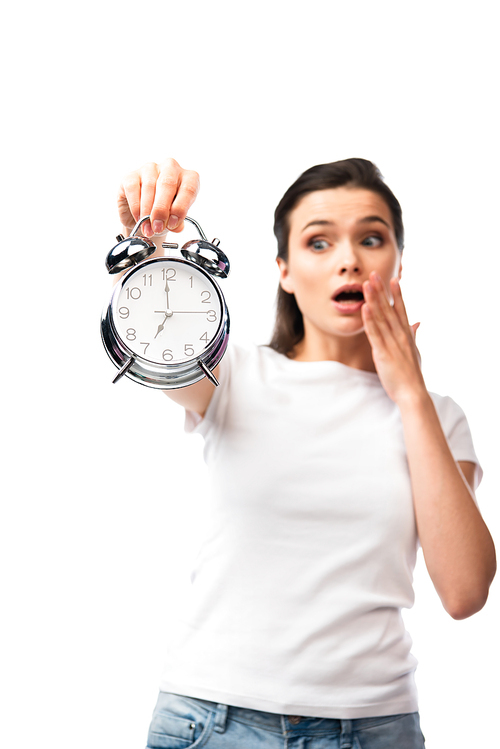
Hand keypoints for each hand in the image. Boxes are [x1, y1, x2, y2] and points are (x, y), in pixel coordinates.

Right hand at [117, 158, 199, 237]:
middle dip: (162, 209)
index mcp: (188, 178)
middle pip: (167, 184)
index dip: (181, 208)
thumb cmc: (164, 215)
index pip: (188, 189)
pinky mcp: (131, 175)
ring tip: (148, 228)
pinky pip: (133, 188)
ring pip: (149, 187)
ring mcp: (150, 168)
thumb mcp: (175, 220)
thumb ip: (177, 222)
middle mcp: (170, 168)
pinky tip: (138, 218)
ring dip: (147, 212)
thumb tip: (176, 227)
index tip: (173, 225)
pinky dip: (136, 207)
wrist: (142, 218)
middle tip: (158, 227)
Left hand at [361, 272, 425, 404]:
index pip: (401, 310)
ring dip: (373, 300)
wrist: (412, 393)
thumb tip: (418, 323)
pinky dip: (370, 321)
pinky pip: (375, 334)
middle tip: (375, 274)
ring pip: (381, 318)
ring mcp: (392, 343)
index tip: (393, 279)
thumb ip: (414, 335)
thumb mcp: (415, 351)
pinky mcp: (383, 353)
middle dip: (381, 291)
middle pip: (389, 309)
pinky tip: (365, 308)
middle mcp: (400, 335)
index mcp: (407, 335)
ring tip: (366, 285)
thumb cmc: (412, 374)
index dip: (397, 294)